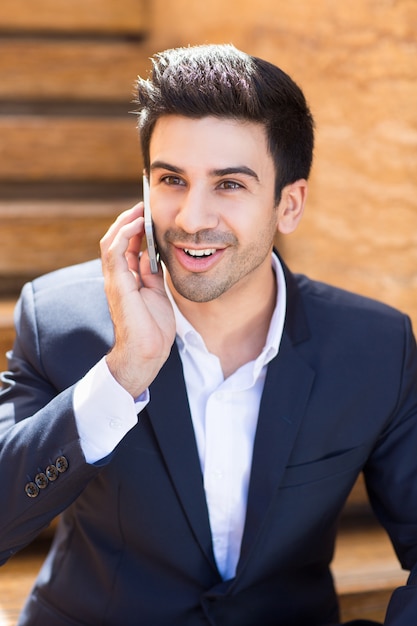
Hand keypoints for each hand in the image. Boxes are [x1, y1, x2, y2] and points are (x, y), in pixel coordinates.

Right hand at [100, 204, 175, 396]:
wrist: (148, 353)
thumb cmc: (153, 329)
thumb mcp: (157, 294)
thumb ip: (151, 275)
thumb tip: (151, 255)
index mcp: (126, 280)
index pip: (125, 247)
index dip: (135, 229)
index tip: (148, 214)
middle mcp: (116, 278)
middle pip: (114, 240)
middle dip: (128, 221)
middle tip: (144, 206)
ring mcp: (114, 281)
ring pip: (110, 242)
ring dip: (125, 223)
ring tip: (140, 209)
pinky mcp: (117, 284)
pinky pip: (114, 252)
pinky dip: (124, 235)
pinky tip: (138, 224)